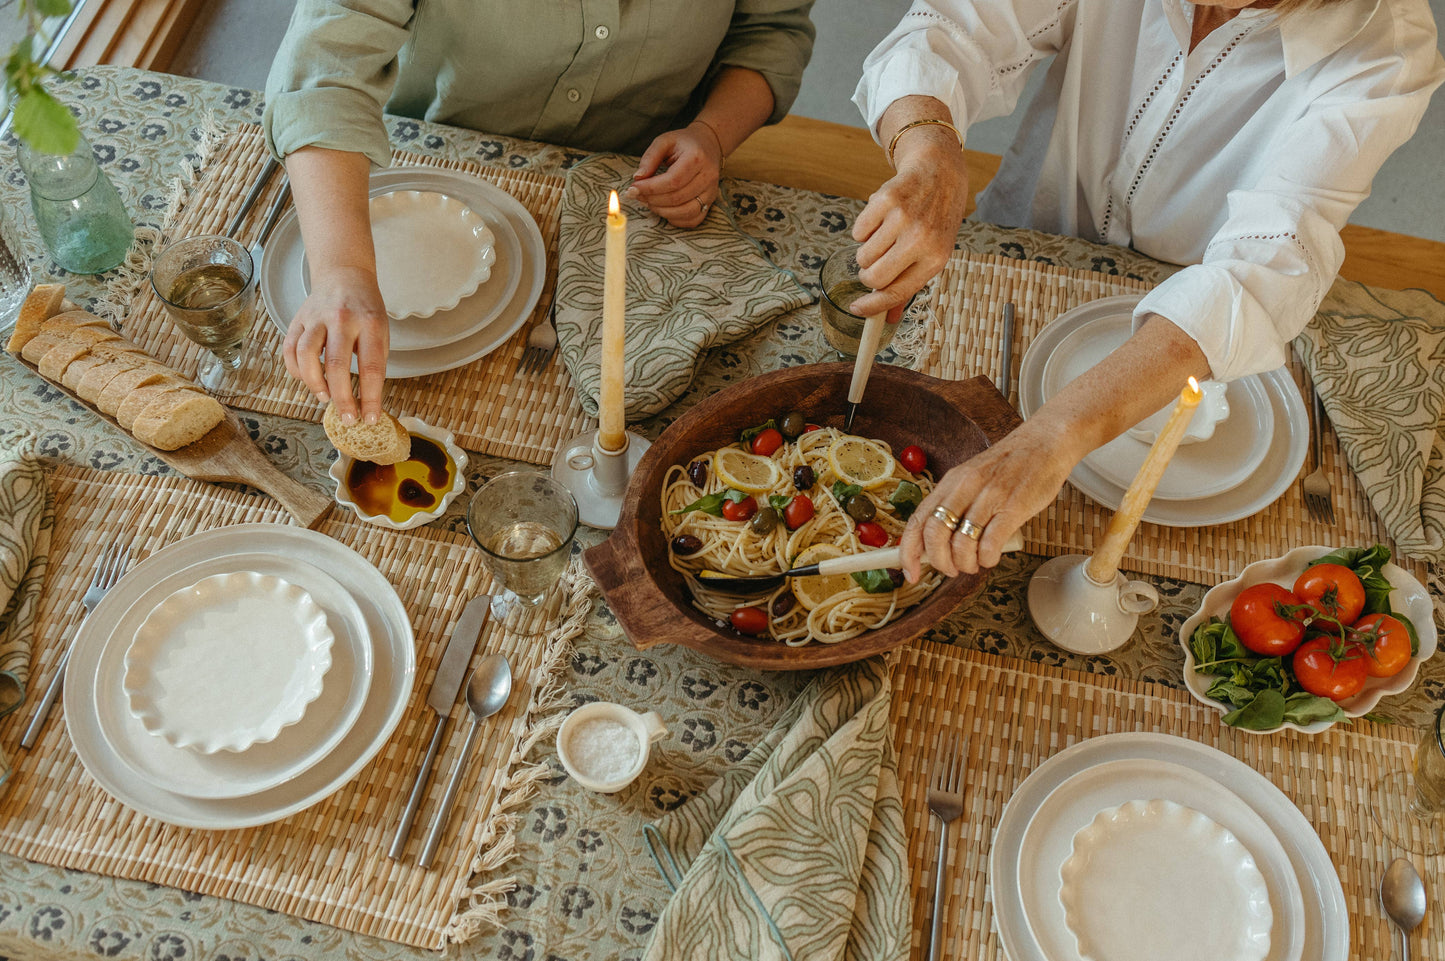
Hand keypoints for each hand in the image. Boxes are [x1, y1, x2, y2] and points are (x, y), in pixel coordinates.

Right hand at [282, 265, 388, 424]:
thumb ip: (373, 361)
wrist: (345, 276)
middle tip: (348, 418)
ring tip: (325, 397)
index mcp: (370, 323)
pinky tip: (306, 380)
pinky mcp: (298, 319)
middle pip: (337, 364)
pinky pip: (290, 348)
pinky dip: (296, 370)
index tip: (370, 418)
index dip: (370, 397)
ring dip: (315, 383)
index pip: (371, 367)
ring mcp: (316, 317)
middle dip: (342, 397)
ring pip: (306, 355)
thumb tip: (366, 403)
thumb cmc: (366, 311)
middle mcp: (342, 319)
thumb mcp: (381, 331)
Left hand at [626, 122, 723, 227]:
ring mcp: (711, 191)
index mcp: (696, 158)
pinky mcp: (711, 201)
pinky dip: (676, 219)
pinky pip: (694, 219)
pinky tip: (664, 210)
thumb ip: (650, 157)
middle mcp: (708, 176)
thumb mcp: (664, 141)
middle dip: (652, 200)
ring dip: (662, 211)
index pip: (672, 180)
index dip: (650, 188)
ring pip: (685, 212)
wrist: (708, 144)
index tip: (633, 188)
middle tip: (637, 194)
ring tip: (649, 202)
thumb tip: (638, 178)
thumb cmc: (684, 142)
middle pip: (677, 198)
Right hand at [848, 148, 968, 319]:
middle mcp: (921, 240)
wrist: (940, 172)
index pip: (897, 293)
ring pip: (863, 255)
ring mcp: (904, 218)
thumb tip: (887, 319)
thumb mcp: (933, 252)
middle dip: (868, 275)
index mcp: (935, 259)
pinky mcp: (886, 199)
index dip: (872, 306)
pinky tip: (881, 218)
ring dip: (867, 250)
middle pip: (874, 277)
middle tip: (875, 263)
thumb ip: (909, 284)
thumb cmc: (935, 218)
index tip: (856, 309)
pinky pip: (858, 231)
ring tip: (884, 235)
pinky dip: (864, 229)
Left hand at [899, 420, 1076, 581]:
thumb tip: (936, 542)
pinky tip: (991, 558)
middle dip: (939, 561)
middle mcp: (965, 488)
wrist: (1045, 443)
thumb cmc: (1009, 465)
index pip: (918, 521)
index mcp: (951, 482)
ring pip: (962, 543)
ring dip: (965, 564)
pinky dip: (987, 559)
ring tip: (974, 564)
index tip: (910, 573)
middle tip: (950, 569)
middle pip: (935, 534)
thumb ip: (954, 504)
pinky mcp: (1013, 507)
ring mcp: (989, 497)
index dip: (908, 551)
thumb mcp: (972, 478)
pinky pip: (990, 544)